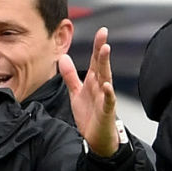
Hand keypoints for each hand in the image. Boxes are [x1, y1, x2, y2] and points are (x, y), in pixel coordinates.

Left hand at [63, 26, 118, 157]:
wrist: (96, 139)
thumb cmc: (90, 116)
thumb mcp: (76, 93)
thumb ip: (70, 76)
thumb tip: (64, 58)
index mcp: (93, 81)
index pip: (96, 61)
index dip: (97, 46)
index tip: (102, 31)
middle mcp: (101, 87)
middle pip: (101, 65)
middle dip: (102, 50)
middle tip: (104, 35)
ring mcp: (105, 98)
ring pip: (106, 78)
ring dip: (105, 65)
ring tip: (105, 50)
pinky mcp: (106, 111)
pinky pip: (108, 101)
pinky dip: (108, 93)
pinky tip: (107, 85)